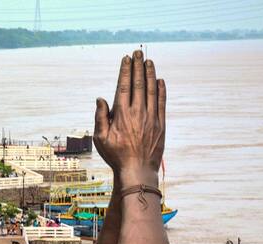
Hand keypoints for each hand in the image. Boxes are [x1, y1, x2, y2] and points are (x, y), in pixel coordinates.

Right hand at [93, 50, 165, 186]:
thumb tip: (101, 98)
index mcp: (121, 115)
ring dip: (150, 74)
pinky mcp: (160, 124)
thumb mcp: (100, 138)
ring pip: (151, 90)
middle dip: (138, 66)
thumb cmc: (116, 156)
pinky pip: (161, 103)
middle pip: (138, 84)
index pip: (124, 86)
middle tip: (138, 53)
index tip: (126, 59)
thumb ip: (100, 117)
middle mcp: (138, 113)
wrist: (137, 171)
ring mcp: (151, 118)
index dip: (126, 71)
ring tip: (149, 61)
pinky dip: (161, 90)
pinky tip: (160, 81)